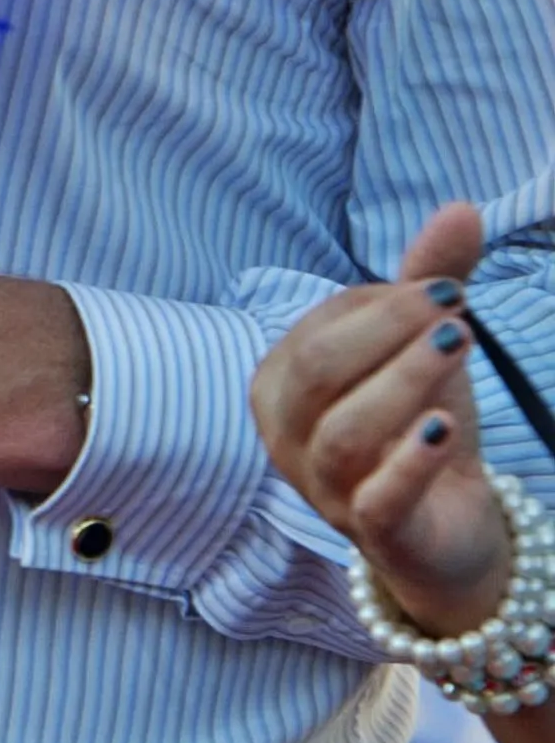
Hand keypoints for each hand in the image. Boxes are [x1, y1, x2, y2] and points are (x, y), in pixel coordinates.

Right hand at [253, 203, 516, 638]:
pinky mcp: (378, 534)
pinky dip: (410, 463)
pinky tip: (445, 427)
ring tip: (460, 344)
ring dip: (404, 383)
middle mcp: (288, 440)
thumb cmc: (415, 429)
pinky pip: (379, 501)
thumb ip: (427, 282)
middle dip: (384, 329)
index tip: (445, 289)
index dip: (378, 304)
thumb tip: (460, 208)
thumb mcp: (418, 351)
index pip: (316, 332)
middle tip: (454, 305)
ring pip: (345, 435)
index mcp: (282, 389)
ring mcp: (327, 492)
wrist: (443, 532)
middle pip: (317, 374)